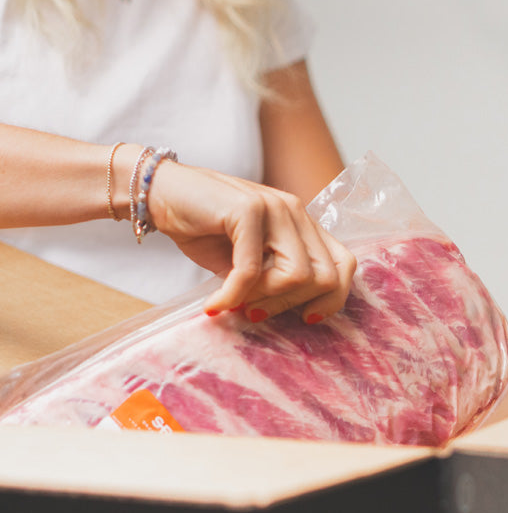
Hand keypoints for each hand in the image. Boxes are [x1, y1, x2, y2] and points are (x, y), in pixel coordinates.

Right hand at [146, 160, 355, 321]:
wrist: (158, 194)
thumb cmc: (205, 232)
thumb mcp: (252, 263)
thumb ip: (280, 281)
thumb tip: (303, 316)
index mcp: (303, 223)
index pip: (345, 264)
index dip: (334, 298)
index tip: (307, 318)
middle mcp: (295, 211)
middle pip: (325, 277)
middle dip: (292, 304)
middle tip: (258, 312)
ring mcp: (274, 207)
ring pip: (297, 275)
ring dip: (266, 299)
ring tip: (238, 302)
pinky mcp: (247, 210)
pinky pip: (252, 271)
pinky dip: (233, 295)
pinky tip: (215, 304)